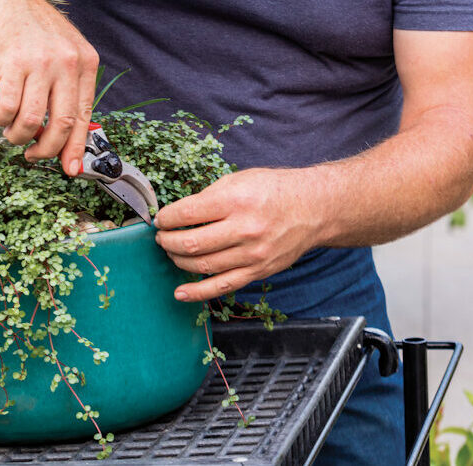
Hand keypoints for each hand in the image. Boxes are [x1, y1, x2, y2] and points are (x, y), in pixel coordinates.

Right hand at [0, 0, 98, 175]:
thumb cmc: (30, 28)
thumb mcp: (61, 51)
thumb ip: (66, 87)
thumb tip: (66, 134)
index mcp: (86, 62)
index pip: (85, 116)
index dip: (75, 149)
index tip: (70, 171)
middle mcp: (68, 63)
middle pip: (62, 125)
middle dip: (45, 151)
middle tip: (31, 155)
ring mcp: (42, 63)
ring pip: (33, 122)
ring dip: (17, 136)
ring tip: (10, 132)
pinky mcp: (14, 63)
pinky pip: (8, 109)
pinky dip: (0, 120)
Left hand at [153, 168, 324, 302]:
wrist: (312, 208)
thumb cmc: (274, 189)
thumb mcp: (239, 179)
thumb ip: (210, 196)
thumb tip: (180, 213)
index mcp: (235, 201)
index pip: (188, 214)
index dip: (167, 218)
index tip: (160, 219)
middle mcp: (243, 229)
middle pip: (191, 243)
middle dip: (167, 241)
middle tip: (161, 236)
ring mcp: (251, 254)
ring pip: (202, 266)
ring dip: (177, 260)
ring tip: (170, 252)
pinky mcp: (257, 271)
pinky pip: (222, 286)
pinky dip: (197, 292)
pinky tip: (179, 292)